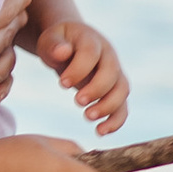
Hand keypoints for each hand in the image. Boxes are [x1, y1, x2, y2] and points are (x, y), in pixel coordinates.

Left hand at [35, 17, 128, 135]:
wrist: (71, 43)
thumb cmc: (58, 43)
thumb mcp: (50, 39)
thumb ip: (53, 45)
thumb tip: (62, 52)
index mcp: (91, 40)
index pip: (91, 53)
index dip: (79, 69)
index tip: (62, 84)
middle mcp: (108, 56)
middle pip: (111, 73)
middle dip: (97, 89)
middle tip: (78, 101)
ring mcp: (115, 73)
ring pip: (121, 90)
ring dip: (108, 106)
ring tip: (88, 117)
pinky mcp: (115, 90)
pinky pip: (122, 106)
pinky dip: (115, 121)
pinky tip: (100, 132)